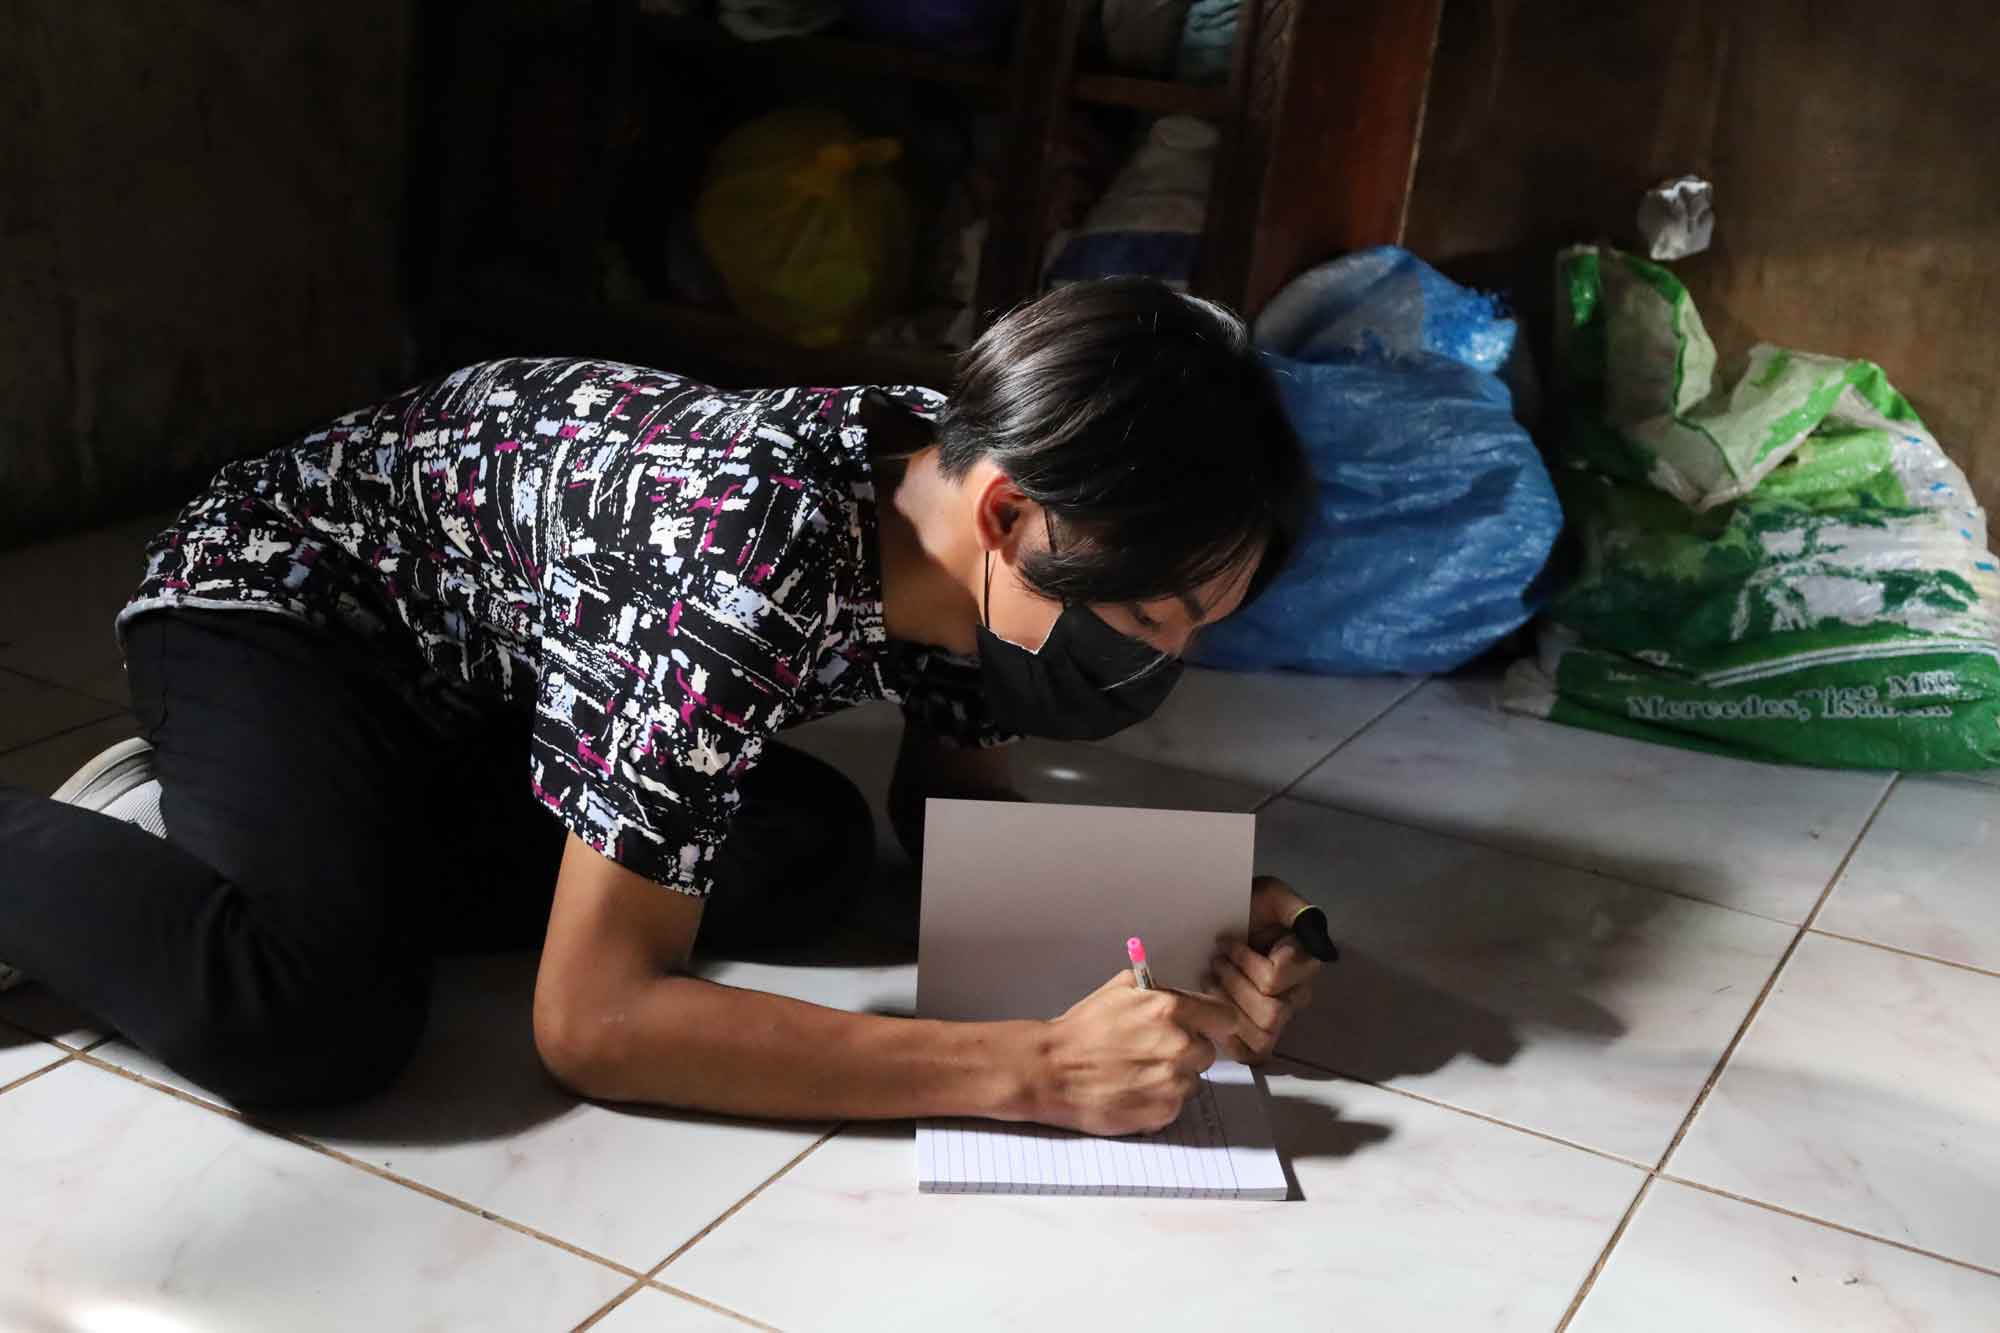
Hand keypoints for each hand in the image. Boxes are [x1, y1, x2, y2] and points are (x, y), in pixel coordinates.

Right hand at [1029, 972, 1240, 1135]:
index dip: (1214, 1023)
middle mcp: (1179, 1045)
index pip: (1224, 1018)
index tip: (1207, 1029)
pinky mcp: (1163, 1111)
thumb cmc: (1082, 1030)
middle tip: (1156, 1051)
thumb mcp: (1120, 989)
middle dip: (1188, 1051)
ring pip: (1193, 1080)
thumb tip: (1186, 996)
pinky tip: (1133, 1090)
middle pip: (1208, 1051)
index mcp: (1170, 1008)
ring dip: (1173, 1077)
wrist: (1051, 1069)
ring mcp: (1173, 1081)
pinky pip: (1177, 1104)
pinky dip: (1160, 1100)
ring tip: (1138, 1072)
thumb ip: (1160, 990)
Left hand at [1204, 876, 1323, 1065]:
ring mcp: (1281, 1016)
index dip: (1244, 961)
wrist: (1219, 922)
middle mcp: (1298, 992)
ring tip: (1210, 981)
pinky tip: (1214, 1012)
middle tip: (1214, 962)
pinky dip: (1231, 1038)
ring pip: (1264, 1034)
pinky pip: (1253, 1053)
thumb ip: (1293, 908)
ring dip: (1229, 1006)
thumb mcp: (1269, 894)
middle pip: (1272, 1012)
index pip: (1276, 978)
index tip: (1224, 941)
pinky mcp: (1258, 1034)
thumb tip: (1311, 931)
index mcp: (1304, 961)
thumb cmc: (1244, 907)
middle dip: (1234, 986)